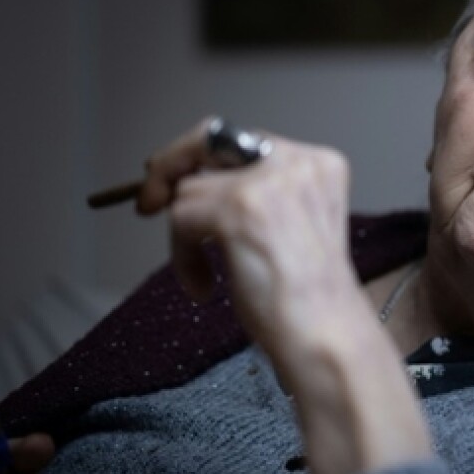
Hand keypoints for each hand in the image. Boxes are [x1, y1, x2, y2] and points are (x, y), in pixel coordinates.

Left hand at [136, 119, 432, 473]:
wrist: (326, 334)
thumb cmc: (310, 299)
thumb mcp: (290, 227)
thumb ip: (255, 195)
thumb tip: (190, 181)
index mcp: (319, 164)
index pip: (243, 139)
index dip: (201, 158)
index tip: (173, 183)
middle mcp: (296, 162)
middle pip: (209, 141)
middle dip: (170, 168)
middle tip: (148, 202)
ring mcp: (268, 182)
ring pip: (190, 189)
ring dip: (185, 236)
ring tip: (207, 277)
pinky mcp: (239, 208)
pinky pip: (180, 219)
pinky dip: (182, 256)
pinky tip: (206, 287)